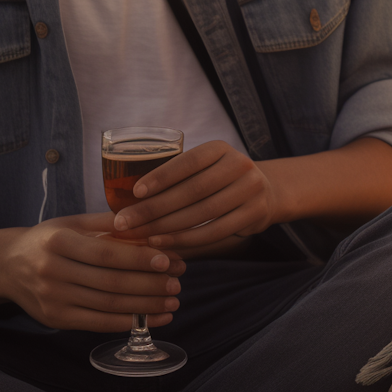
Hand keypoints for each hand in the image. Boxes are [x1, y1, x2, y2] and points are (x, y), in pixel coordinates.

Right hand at [0, 214, 184, 331]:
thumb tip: (152, 225)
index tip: (168, 260)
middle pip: (109, 282)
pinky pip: (97, 323)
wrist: (8, 265)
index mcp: (58, 241)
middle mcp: (52, 271)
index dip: (139, 259)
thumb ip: (109, 223)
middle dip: (149, 285)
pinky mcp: (55, 319)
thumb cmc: (50, 239)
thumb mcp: (74, 222)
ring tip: (173, 302)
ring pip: (107, 305)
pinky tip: (153, 320)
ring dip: (145, 306)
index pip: (105, 253)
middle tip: (177, 284)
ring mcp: (52, 298)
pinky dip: (128, 323)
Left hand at [112, 140, 277, 250]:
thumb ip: (177, 177)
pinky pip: (216, 231)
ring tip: (142, 235)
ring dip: (168, 227)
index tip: (134, 192)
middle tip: (126, 222)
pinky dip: (187, 240)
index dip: (161, 176)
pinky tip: (165, 243)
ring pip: (203, 212)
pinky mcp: (255, 214)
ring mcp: (251, 189)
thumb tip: (127, 195)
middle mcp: (239, 164)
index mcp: (220, 148)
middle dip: (155, 208)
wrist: (265, 192)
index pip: (188, 161)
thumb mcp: (204, 168)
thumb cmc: (218, 181)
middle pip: (193, 190)